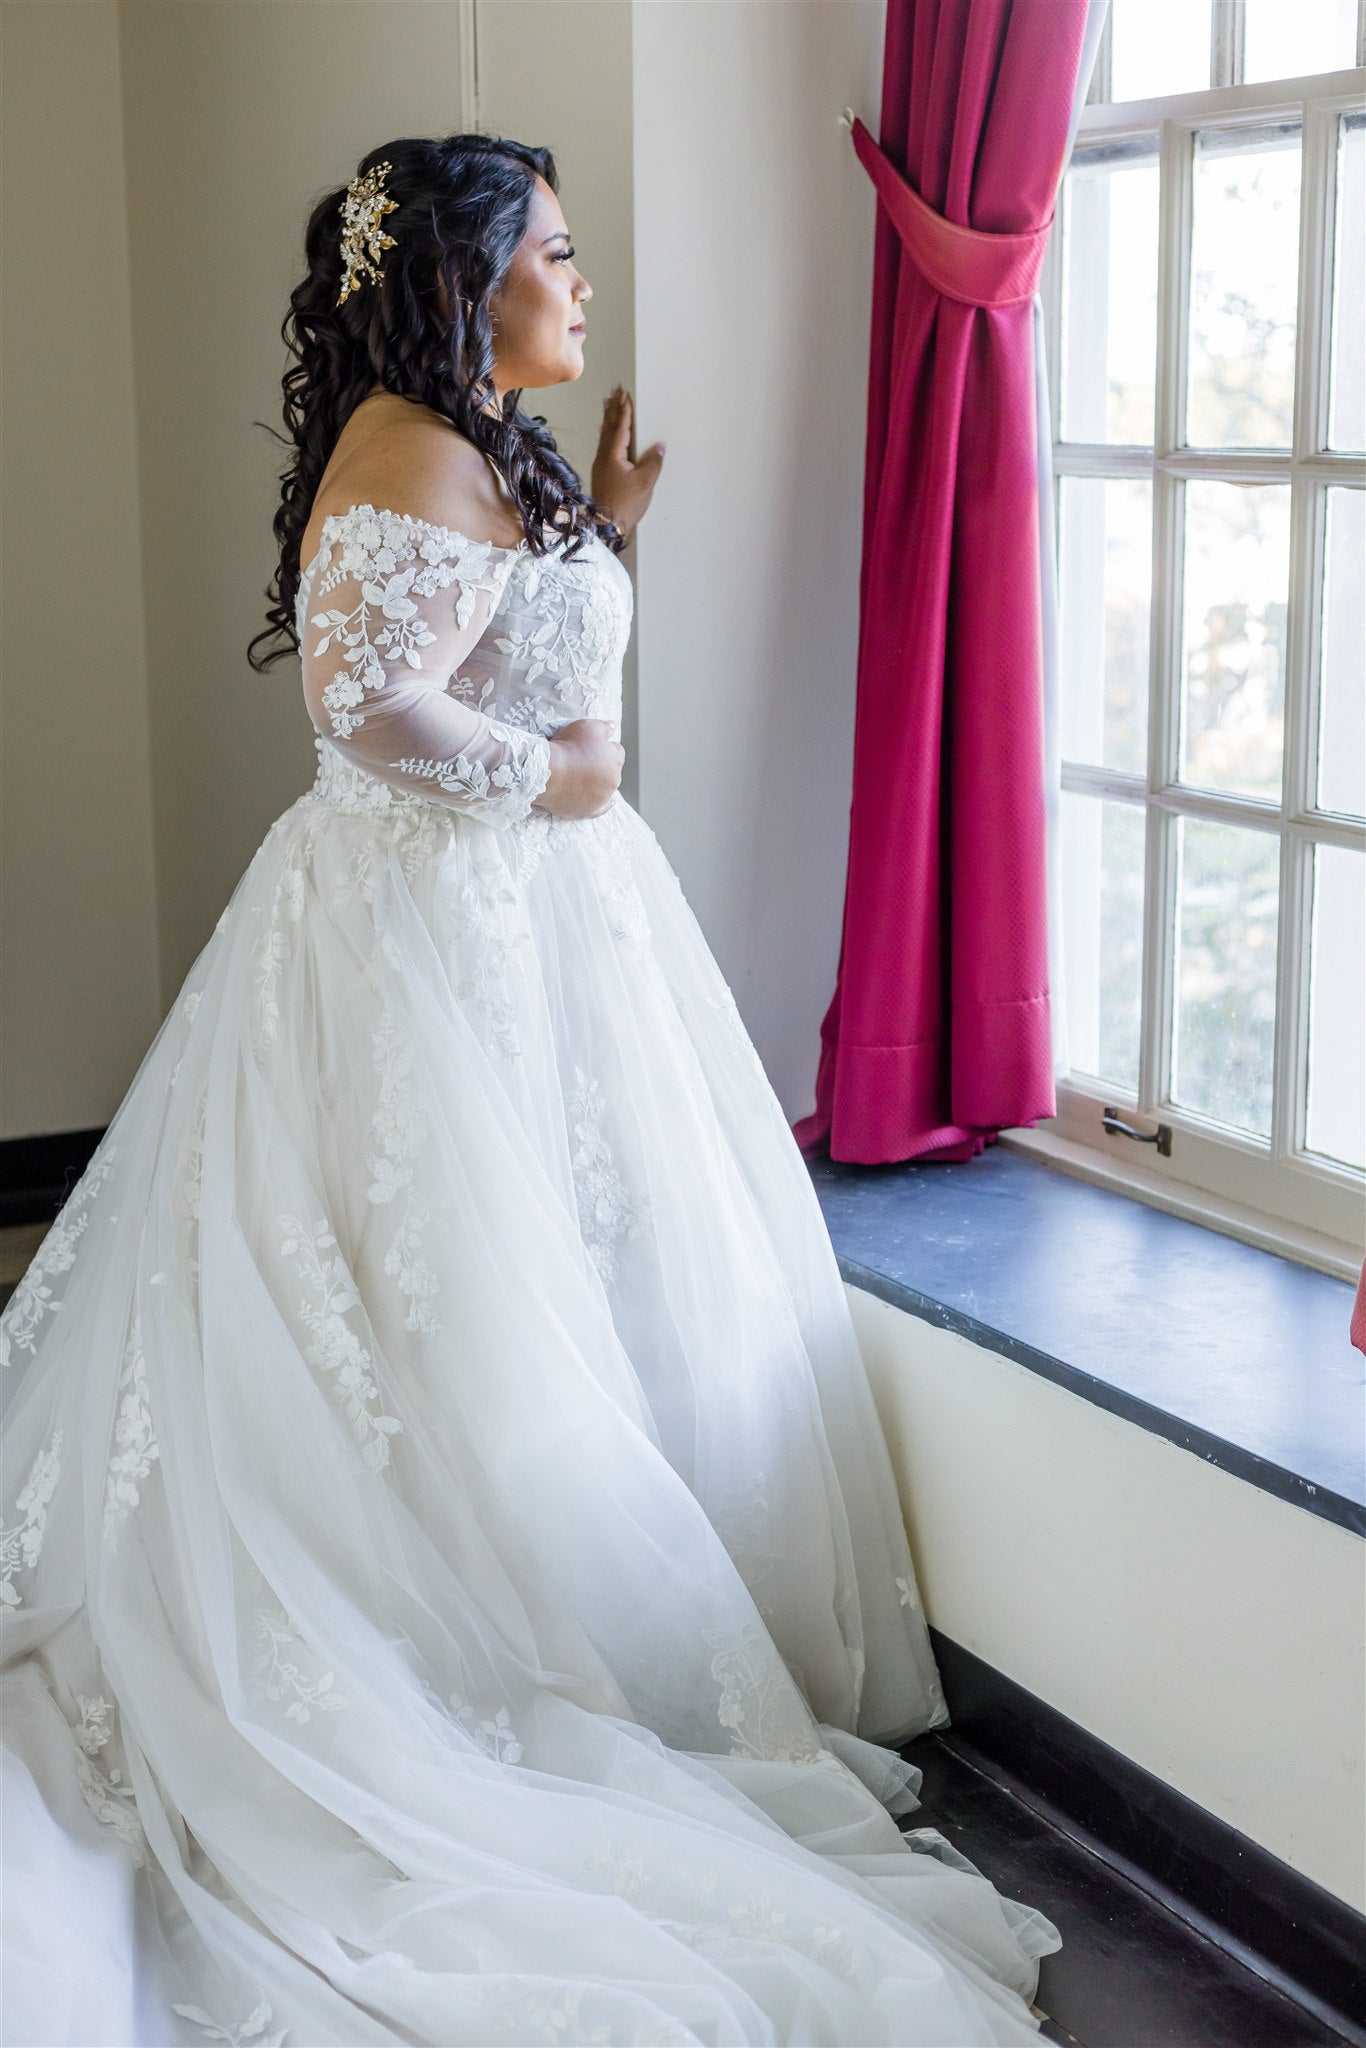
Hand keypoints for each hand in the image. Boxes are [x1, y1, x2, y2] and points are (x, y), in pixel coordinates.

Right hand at [537, 718, 624, 818]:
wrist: (547, 771)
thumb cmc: (568, 746)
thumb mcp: (587, 727)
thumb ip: (604, 727)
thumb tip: (613, 726)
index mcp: (615, 759)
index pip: (616, 751)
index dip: (603, 747)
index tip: (589, 747)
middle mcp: (613, 780)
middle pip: (611, 771)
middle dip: (602, 766)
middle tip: (582, 761)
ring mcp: (602, 798)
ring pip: (605, 789)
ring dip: (598, 784)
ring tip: (582, 779)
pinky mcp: (589, 811)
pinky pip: (601, 809)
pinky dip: (602, 805)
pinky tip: (606, 803)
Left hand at [590, 387, 663, 540]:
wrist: (606, 525)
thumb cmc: (626, 504)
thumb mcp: (645, 482)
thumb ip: (653, 462)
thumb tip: (659, 446)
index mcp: (614, 454)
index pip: (621, 427)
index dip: (624, 410)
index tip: (624, 395)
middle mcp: (604, 456)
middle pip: (609, 426)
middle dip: (612, 408)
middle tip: (613, 392)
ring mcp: (601, 464)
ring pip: (604, 435)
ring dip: (608, 418)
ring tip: (607, 404)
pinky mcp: (601, 472)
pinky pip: (603, 445)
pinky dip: (605, 433)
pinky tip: (604, 432)